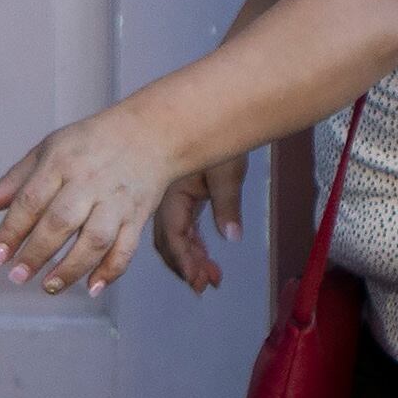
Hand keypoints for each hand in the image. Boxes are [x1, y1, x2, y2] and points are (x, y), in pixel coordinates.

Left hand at [0, 103, 184, 297]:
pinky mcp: (138, 216)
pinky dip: (111, 270)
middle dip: (37, 253)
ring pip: (95, 239)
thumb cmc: (91, 144)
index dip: (11, 231)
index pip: (31, 200)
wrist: (150, 133)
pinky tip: (93, 287)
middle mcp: (89, 182)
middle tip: (17, 277)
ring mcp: (116, 200)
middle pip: (61, 221)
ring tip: (49, 286)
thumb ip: (14, 181)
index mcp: (61, 162)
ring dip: (71, 268)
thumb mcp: (48, 150)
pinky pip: (126, 248)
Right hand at [150, 146, 249, 294]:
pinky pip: (182, 226)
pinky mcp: (182, 195)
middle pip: (169, 242)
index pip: (173, 236)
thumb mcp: (226, 172)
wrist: (213, 111)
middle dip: (186, 266)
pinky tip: (205, 256)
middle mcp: (166, 199)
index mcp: (171, 194)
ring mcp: (172, 198)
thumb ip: (228, 205)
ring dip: (191, 257)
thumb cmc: (219, 137)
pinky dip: (193, 243)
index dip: (184, 262)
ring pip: (175, 236)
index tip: (198, 281)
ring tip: (212, 277)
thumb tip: (232, 236)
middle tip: (207, 286)